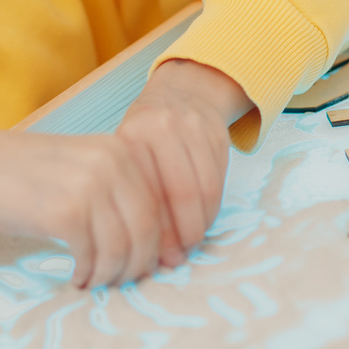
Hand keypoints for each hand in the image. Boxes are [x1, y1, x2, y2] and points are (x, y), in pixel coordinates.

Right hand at [0, 118, 164, 288]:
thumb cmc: (30, 174)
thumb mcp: (85, 167)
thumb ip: (118, 193)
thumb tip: (153, 248)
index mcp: (122, 150)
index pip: (158, 207)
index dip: (156, 244)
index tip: (147, 267)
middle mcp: (112, 163)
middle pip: (147, 230)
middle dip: (136, 265)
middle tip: (118, 281)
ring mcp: (90, 186)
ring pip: (121, 249)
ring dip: (110, 275)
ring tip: (93, 281)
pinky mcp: (65, 212)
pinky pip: (92, 257)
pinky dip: (87, 275)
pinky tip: (75, 278)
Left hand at [115, 59, 252, 266]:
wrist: (183, 90)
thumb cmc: (146, 133)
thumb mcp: (129, 154)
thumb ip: (137, 196)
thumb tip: (151, 252)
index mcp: (134, 135)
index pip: (148, 193)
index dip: (154, 231)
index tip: (154, 257)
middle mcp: (165, 127)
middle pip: (181, 194)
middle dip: (182, 234)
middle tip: (178, 257)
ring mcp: (196, 128)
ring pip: (206, 190)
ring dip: (201, 225)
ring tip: (191, 244)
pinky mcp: (219, 135)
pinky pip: (220, 182)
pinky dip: (212, 209)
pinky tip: (201, 222)